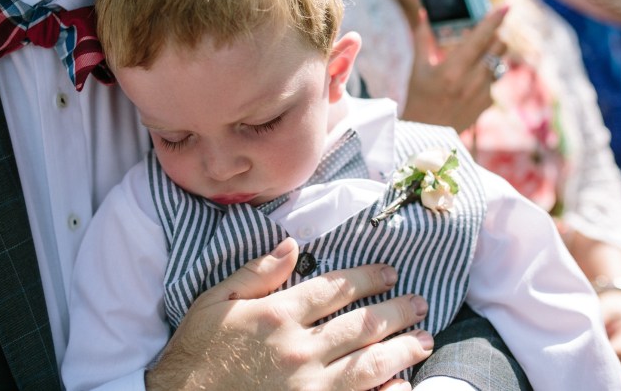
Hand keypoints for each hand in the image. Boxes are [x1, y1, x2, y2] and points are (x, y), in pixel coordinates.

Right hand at [146, 237, 433, 390]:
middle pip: (360, 325)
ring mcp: (308, 387)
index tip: (389, 272)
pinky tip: (402, 386)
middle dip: (396, 312)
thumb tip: (293, 244)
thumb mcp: (215, 301)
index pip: (334, 288)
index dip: (367, 278)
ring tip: (424, 339)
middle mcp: (299, 349)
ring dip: (401, 350)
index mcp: (277, 315)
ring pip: (368, 364)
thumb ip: (256, 273)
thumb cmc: (196, 354)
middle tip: (420, 303)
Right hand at [402, 7, 507, 131]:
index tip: (506, 5)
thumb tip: (422, 13)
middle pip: (498, 47)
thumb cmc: (418, 99)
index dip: (495, 19)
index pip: (481, 37)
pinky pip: (493, 80)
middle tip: (484, 35)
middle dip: (494, 37)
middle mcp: (471, 80)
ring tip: (474, 59)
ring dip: (491, 55)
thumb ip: (421, 39)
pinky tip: (468, 83)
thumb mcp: (417, 69)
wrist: (426, 135)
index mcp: (452, 69)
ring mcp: (482, 93)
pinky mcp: (487, 102)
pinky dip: (485, 75)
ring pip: (498, 62)